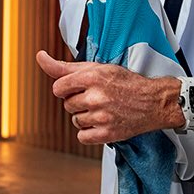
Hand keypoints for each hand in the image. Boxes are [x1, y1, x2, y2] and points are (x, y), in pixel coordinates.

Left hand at [36, 50, 183, 144]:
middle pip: (67, 105)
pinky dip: (89, 132)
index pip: (58, 88)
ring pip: (75, 120)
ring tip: (102, 109)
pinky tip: (101, 123)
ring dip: (84, 116)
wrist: (153, 101)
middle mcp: (96, 96)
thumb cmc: (124, 82)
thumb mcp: (97, 68)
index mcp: (92, 77)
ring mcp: (101, 117)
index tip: (78, 88)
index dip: (66, 88)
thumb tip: (40, 57)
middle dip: (78, 101)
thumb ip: (65, 66)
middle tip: (97, 97)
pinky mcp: (107, 134)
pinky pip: (82, 136)